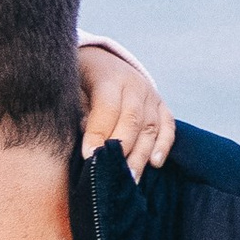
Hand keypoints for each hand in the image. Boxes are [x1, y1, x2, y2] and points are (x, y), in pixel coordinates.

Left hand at [78, 38, 175, 177]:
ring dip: (141, 155)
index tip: (89, 156)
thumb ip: (78, 110)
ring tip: (130, 179)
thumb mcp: (72, 87)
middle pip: (132, 121)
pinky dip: (164, 145)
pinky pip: (168, 126)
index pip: (107, 108)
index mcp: (109, 77)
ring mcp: (151, 95)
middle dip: (122, 150)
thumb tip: (86, 138)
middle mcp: (135, 85)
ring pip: (150, 128)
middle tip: (112, 175)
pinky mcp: (161, 105)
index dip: (99, 133)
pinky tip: (155, 163)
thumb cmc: (79, 80)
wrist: (100, 60)